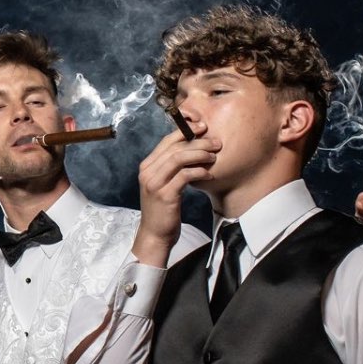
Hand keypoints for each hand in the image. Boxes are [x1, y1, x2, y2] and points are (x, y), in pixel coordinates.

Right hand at [131, 129, 219, 265]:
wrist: (155, 234)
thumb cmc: (163, 209)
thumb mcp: (163, 184)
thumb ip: (171, 168)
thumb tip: (192, 150)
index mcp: (146, 166)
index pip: (166, 141)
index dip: (185, 132)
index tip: (203, 129)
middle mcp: (147, 172)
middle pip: (175, 148)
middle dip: (198, 142)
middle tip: (216, 143)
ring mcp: (155, 183)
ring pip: (179, 158)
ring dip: (200, 155)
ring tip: (214, 157)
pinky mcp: (165, 195)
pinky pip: (185, 176)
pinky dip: (200, 172)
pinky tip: (209, 175)